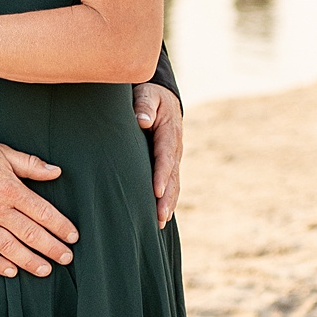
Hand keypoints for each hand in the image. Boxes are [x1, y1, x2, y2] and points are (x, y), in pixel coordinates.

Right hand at [0, 139, 77, 278]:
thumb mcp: (4, 153)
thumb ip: (31, 164)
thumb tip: (56, 172)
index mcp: (10, 189)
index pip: (43, 212)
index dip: (61, 226)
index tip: (73, 237)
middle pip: (31, 234)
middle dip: (51, 248)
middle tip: (66, 258)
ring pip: (10, 248)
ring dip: (29, 261)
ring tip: (45, 270)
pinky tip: (11, 271)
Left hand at [133, 83, 182, 227]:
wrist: (162, 96)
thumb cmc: (149, 95)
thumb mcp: (147, 94)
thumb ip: (144, 105)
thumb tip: (142, 120)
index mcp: (169, 132)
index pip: (164, 156)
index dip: (161, 175)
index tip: (156, 192)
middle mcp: (174, 148)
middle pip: (172, 176)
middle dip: (167, 198)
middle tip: (160, 217)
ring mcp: (173, 157)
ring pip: (174, 183)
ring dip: (169, 203)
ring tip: (161, 222)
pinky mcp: (169, 163)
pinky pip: (171, 183)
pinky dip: (169, 199)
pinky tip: (162, 216)